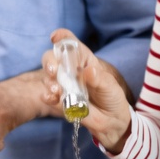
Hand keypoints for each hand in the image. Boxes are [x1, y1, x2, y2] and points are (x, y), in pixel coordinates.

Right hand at [40, 29, 133, 153]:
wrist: (112, 121)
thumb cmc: (112, 97)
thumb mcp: (109, 86)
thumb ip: (98, 79)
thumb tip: (88, 70)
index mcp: (84, 61)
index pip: (72, 45)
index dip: (63, 38)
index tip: (56, 37)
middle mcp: (70, 71)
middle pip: (53, 59)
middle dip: (49, 61)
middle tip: (53, 69)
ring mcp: (64, 86)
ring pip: (49, 78)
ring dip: (49, 82)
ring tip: (57, 90)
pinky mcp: (60, 101)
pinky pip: (49, 96)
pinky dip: (47, 96)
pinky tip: (50, 98)